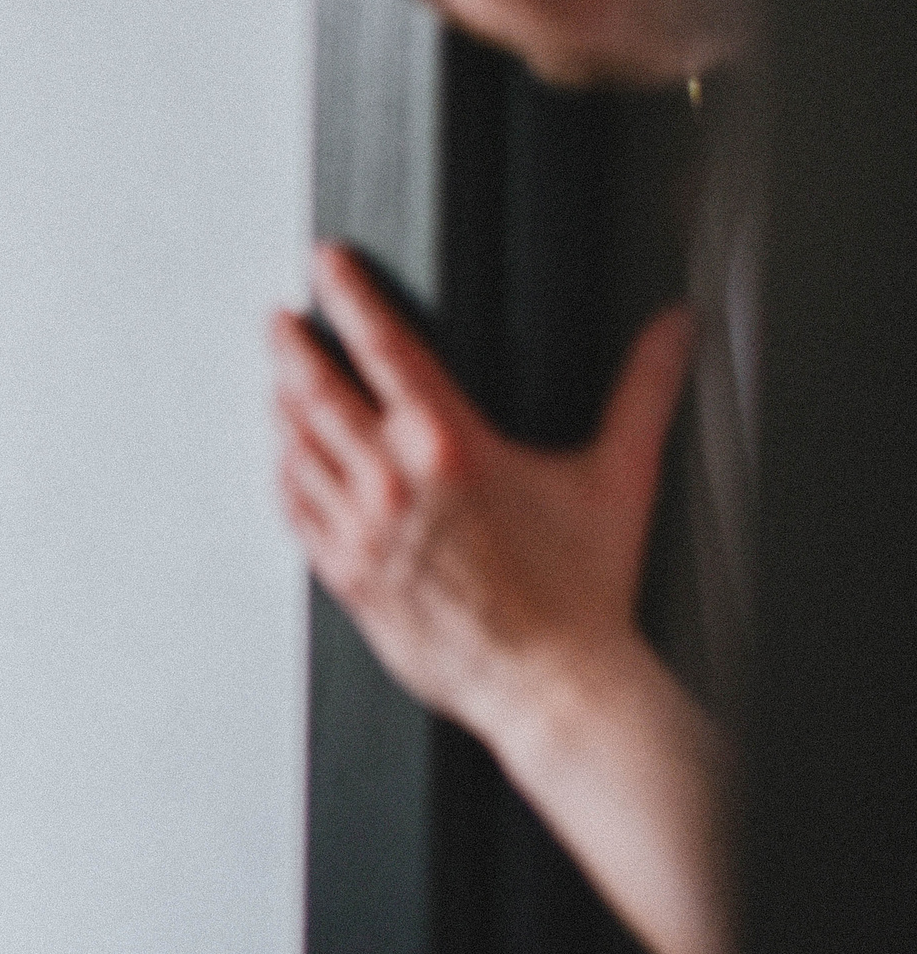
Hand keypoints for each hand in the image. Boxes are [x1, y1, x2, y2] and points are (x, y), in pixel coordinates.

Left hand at [271, 244, 694, 733]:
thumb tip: (674, 331)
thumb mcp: (619, 478)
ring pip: (294, 446)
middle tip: (281, 318)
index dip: (346, 293)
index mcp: (450, 446)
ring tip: (278, 379)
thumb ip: (644, 391)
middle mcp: (392, 482)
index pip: (382, 344)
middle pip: (315, 389)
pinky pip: (294, 510)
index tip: (325, 264)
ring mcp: (360, 530)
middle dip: (292, 345)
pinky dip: (284, 474)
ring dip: (281, 406)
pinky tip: (286, 460)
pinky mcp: (345, 575)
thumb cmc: (583, 594)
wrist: (552, 689)